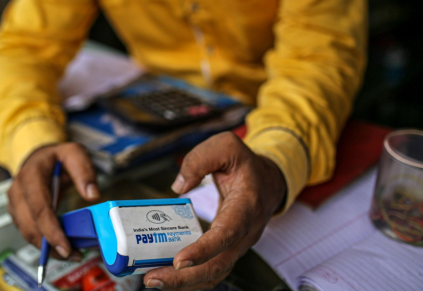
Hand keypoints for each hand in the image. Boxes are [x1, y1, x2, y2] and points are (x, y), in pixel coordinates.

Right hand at [8, 142, 99, 259]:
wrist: (39, 157)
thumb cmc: (56, 156)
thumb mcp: (74, 153)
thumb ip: (84, 171)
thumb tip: (92, 194)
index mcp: (30, 175)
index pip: (39, 207)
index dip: (51, 230)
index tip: (65, 247)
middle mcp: (17, 190)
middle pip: (30, 225)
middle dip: (50, 245)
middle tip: (73, 254)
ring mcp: (15, 203)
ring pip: (27, 233)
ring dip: (47, 248)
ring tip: (71, 252)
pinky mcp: (18, 214)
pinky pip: (28, 232)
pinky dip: (43, 243)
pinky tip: (61, 246)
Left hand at [143, 132, 285, 289]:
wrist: (268, 181)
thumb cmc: (245, 164)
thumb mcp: (226, 146)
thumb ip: (199, 160)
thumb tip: (178, 186)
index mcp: (246, 205)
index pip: (227, 232)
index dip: (204, 250)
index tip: (179, 261)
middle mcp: (245, 232)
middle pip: (218, 264)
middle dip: (185, 277)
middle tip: (153, 278)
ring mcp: (238, 245)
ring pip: (215, 273)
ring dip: (184, 283)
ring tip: (154, 281)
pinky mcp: (228, 250)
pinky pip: (211, 271)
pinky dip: (190, 279)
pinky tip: (167, 278)